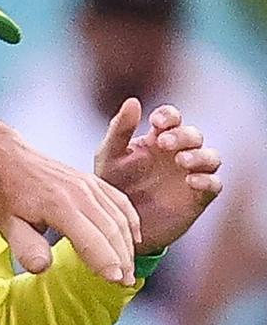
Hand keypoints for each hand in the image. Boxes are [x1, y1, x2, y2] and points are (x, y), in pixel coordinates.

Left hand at [0, 105, 141, 284]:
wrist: (10, 161)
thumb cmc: (9, 197)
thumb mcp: (8, 226)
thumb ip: (25, 248)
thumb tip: (42, 268)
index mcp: (60, 206)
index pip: (91, 239)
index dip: (106, 262)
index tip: (116, 281)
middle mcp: (80, 193)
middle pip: (111, 230)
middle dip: (122, 259)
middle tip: (126, 283)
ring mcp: (90, 185)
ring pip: (119, 218)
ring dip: (128, 245)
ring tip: (129, 269)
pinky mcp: (94, 180)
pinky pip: (120, 202)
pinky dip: (131, 221)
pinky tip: (134, 239)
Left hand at [94, 99, 221, 253]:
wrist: (116, 224)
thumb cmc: (111, 185)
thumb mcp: (109, 156)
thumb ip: (120, 129)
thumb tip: (133, 100)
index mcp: (156, 139)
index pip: (171, 117)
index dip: (169, 115)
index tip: (156, 123)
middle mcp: (177, 153)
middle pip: (193, 135)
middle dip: (182, 135)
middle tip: (164, 143)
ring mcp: (189, 174)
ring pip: (211, 157)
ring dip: (200, 155)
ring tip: (181, 161)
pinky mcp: (197, 197)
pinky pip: (214, 184)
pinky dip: (207, 180)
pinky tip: (191, 181)